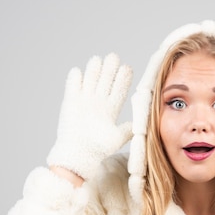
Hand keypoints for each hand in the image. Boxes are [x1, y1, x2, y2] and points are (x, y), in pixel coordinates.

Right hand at [47, 53, 132, 179]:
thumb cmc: (98, 150)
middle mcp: (98, 102)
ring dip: (94, 70)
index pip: (119, 89)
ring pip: (90, 80)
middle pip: (105, 80)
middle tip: (114, 57)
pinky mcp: (70, 102)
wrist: (78, 156)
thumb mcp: (118, 138)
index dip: (122, 79)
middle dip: (109, 69)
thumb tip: (145, 120)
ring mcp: (84, 100)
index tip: (127, 68)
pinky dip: (75, 79)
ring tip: (98, 60)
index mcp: (111, 109)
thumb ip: (130, 128)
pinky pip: (72, 86)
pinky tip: (78, 72)